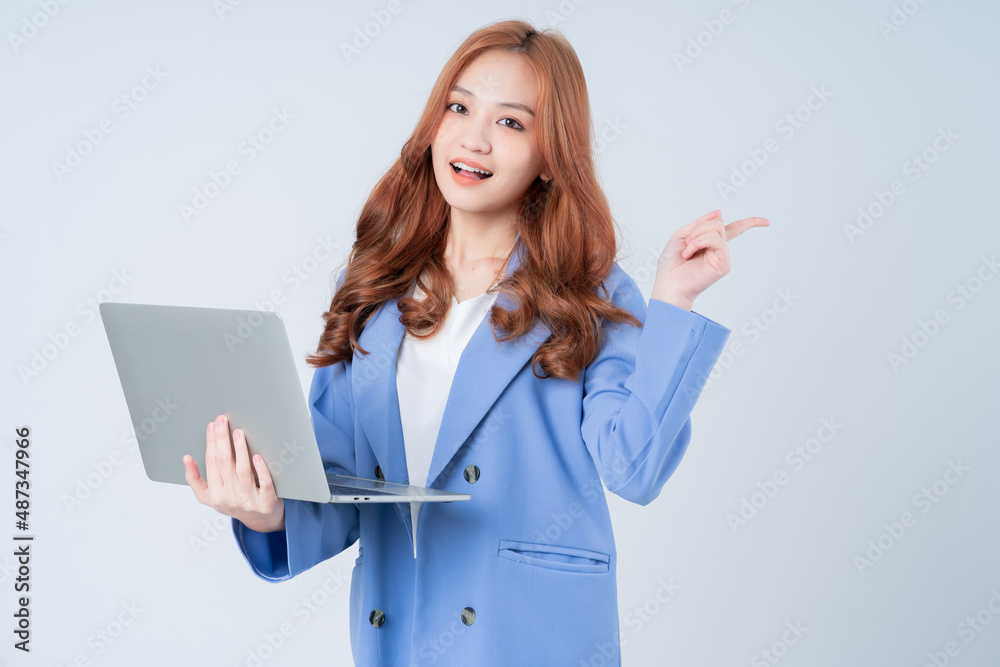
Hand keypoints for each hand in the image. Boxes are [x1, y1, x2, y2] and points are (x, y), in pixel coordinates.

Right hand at [183, 414, 285, 532]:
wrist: (261, 520)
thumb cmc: (234, 502)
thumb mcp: (209, 496)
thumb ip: (195, 479)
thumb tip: (186, 458)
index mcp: (214, 494)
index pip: (211, 463)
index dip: (211, 443)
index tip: (212, 425)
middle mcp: (230, 498)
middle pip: (224, 464)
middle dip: (222, 440)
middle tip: (223, 420)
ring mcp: (249, 501)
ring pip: (243, 472)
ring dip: (240, 450)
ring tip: (238, 433)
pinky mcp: (266, 502)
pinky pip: (264, 484)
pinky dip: (261, 470)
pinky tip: (258, 456)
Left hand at [651, 209, 769, 309]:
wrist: (668, 283)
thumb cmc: (671, 263)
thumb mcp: (681, 235)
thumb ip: (699, 223)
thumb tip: (719, 213)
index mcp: (710, 242)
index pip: (734, 230)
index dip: (750, 223)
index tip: (766, 222)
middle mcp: (719, 249)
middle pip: (718, 223)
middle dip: (698, 228)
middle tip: (687, 243)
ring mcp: (722, 257)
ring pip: (717, 229)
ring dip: (697, 236)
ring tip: (687, 251)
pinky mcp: (723, 264)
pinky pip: (716, 241)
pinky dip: (701, 241)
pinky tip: (691, 252)